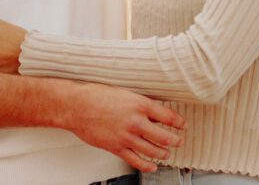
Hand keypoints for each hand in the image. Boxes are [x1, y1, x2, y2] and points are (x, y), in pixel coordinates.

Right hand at [61, 81, 184, 172]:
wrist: (76, 106)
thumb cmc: (96, 96)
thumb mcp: (124, 93)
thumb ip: (139, 104)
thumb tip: (153, 111)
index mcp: (139, 104)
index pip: (168, 116)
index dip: (179, 122)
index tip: (182, 125)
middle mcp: (136, 121)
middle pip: (165, 137)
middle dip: (175, 141)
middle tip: (178, 141)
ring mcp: (127, 136)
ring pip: (153, 151)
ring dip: (163, 154)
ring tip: (166, 153)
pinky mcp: (117, 147)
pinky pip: (136, 160)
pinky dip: (147, 165)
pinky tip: (151, 165)